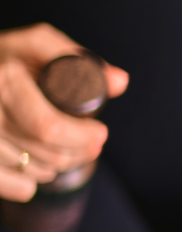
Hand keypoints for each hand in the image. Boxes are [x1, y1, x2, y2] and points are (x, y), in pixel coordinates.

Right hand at [0, 24, 128, 202]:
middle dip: (79, 152)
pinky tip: (36, 168)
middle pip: (46, 154)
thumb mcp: (35, 44)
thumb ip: (76, 58)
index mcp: (5, 84)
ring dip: (57, 165)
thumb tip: (120, 81)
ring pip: (33, 171)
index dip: (81, 136)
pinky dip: (29, 184)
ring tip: (64, 148)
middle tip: (93, 144)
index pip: (49, 127)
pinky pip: (14, 187)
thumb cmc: (5, 58)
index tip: (100, 133)